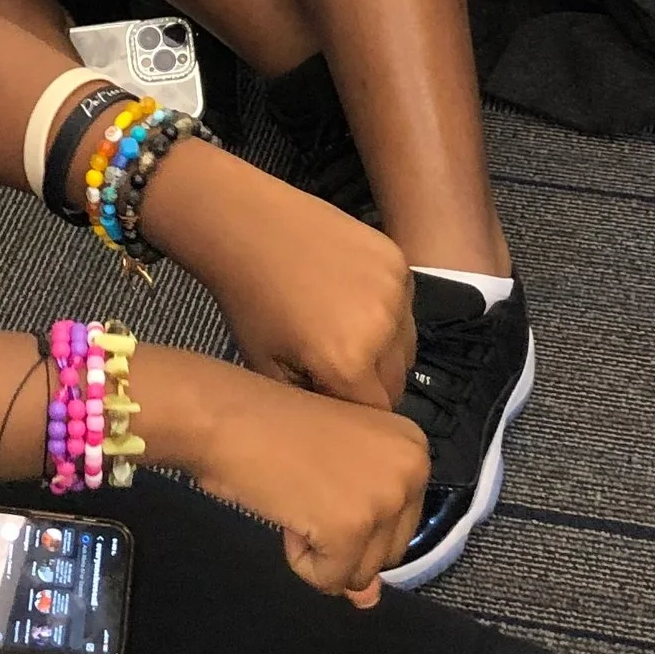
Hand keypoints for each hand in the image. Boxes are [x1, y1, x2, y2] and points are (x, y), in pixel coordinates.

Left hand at [144, 149, 414, 403]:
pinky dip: (386, 310)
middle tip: (336, 365)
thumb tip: (339, 425)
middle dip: (371, 382)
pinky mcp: (398, 260)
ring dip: (384, 348)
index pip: (377, 414)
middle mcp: (382, 329)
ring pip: (406, 344)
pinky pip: (406, 305)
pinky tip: (350, 298)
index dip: (353, 411)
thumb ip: (310, 406)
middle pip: (397, 381)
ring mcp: (395, 290)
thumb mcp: (266, 369)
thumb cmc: (249, 301)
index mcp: (347, 363)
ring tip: (343, 331)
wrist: (248, 228)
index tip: (333, 396)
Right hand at [191, 371, 432, 606]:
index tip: (320, 477)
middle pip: (387, 554)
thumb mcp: (335, 476)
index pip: (399, 524)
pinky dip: (300, 560)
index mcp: (413, 447)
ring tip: (297, 497)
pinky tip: (287, 511)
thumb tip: (369, 600)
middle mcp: (411, 470)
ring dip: (321, 550)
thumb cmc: (271, 430)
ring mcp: (385, 498)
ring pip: (361, 574)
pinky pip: (329, 580)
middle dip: (341, 539)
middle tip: (305, 488)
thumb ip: (364, 540)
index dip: (351, 515)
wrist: (226, 415)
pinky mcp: (351, 528)